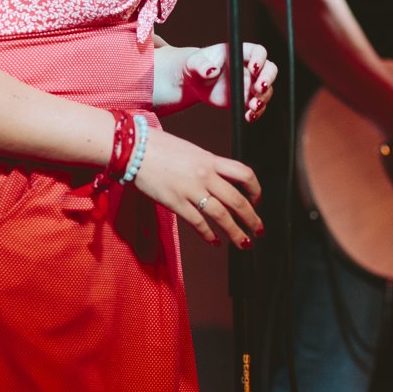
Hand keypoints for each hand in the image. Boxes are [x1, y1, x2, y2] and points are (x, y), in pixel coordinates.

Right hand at [134, 126, 263, 246]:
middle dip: (252, 218)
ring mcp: (190, 190)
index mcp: (210, 159)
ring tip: (244, 243)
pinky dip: (209, 234)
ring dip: (236, 232)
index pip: (244, 173)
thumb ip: (207, 165)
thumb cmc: (159, 147)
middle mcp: (205, 175)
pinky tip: (215, 241)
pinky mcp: (175, 202)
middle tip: (259, 231)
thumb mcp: (191, 151)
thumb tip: (221, 181)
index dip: (256, 189)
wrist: (133, 148)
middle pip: (237, 200)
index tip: (257, 201)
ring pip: (221, 215)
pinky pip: (198, 223)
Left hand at [180, 42, 277, 122]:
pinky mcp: (246, 99)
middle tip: (259, 88)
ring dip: (263, 99)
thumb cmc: (195, 66)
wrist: (195, 83)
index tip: (253, 68)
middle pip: (269, 69)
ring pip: (266, 90)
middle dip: (268, 78)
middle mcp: (249, 68)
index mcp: (240, 53)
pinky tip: (248, 116)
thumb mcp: (195, 63)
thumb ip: (202, 65)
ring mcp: (250, 84)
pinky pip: (257, 106)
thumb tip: (212, 70)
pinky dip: (256, 113)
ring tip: (252, 106)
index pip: (258, 52)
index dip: (259, 59)